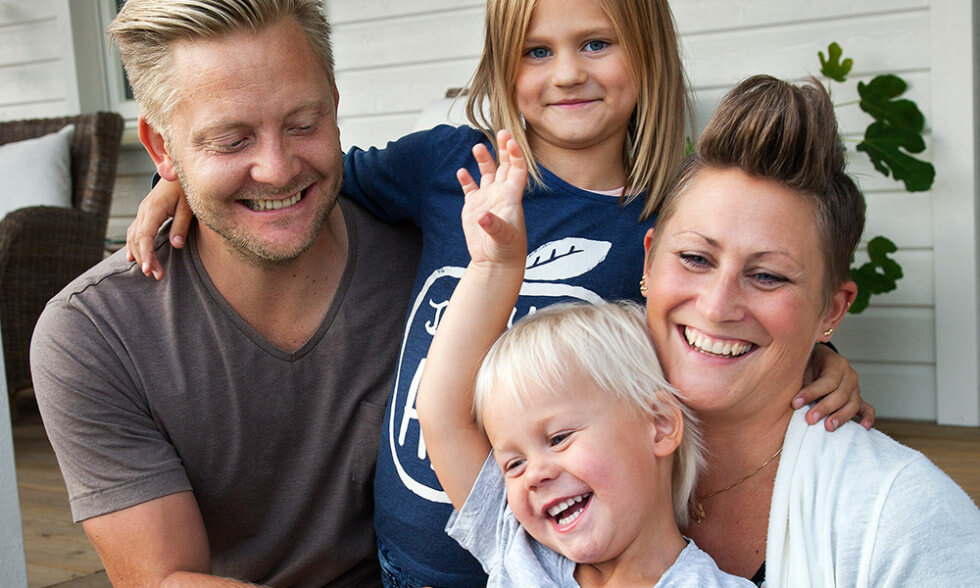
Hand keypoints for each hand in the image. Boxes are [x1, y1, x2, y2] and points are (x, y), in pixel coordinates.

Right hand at [125, 178, 193, 279]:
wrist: (177, 171)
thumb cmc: (184, 188)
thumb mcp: (187, 206)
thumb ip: (181, 226)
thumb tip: (175, 245)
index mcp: (153, 209)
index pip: (144, 236)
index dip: (146, 255)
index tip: (150, 270)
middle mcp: (143, 211)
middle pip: (136, 240)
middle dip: (145, 259)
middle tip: (157, 276)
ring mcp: (142, 212)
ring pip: (133, 237)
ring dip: (139, 255)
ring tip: (149, 271)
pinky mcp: (145, 213)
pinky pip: (134, 232)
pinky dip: (133, 246)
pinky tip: (133, 258)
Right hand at [456, 130, 527, 268]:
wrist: (494, 263)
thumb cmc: (505, 251)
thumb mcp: (502, 238)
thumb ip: (493, 226)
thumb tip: (482, 217)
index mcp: (512, 196)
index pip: (517, 169)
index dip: (515, 154)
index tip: (510, 141)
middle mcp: (500, 194)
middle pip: (504, 165)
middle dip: (503, 148)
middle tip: (501, 131)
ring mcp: (487, 199)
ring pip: (486, 173)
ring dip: (483, 159)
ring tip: (477, 147)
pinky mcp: (473, 207)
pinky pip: (470, 188)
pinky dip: (466, 179)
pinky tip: (462, 172)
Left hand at [796, 344, 874, 430]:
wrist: (815, 358)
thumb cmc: (807, 363)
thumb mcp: (803, 367)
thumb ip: (802, 383)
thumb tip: (795, 403)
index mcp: (836, 364)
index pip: (827, 381)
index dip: (812, 393)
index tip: (795, 403)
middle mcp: (849, 376)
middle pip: (841, 395)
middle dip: (825, 408)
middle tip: (810, 419)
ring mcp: (855, 388)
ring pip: (852, 404)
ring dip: (841, 417)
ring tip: (828, 427)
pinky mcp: (857, 399)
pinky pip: (867, 409)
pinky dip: (867, 418)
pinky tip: (864, 427)